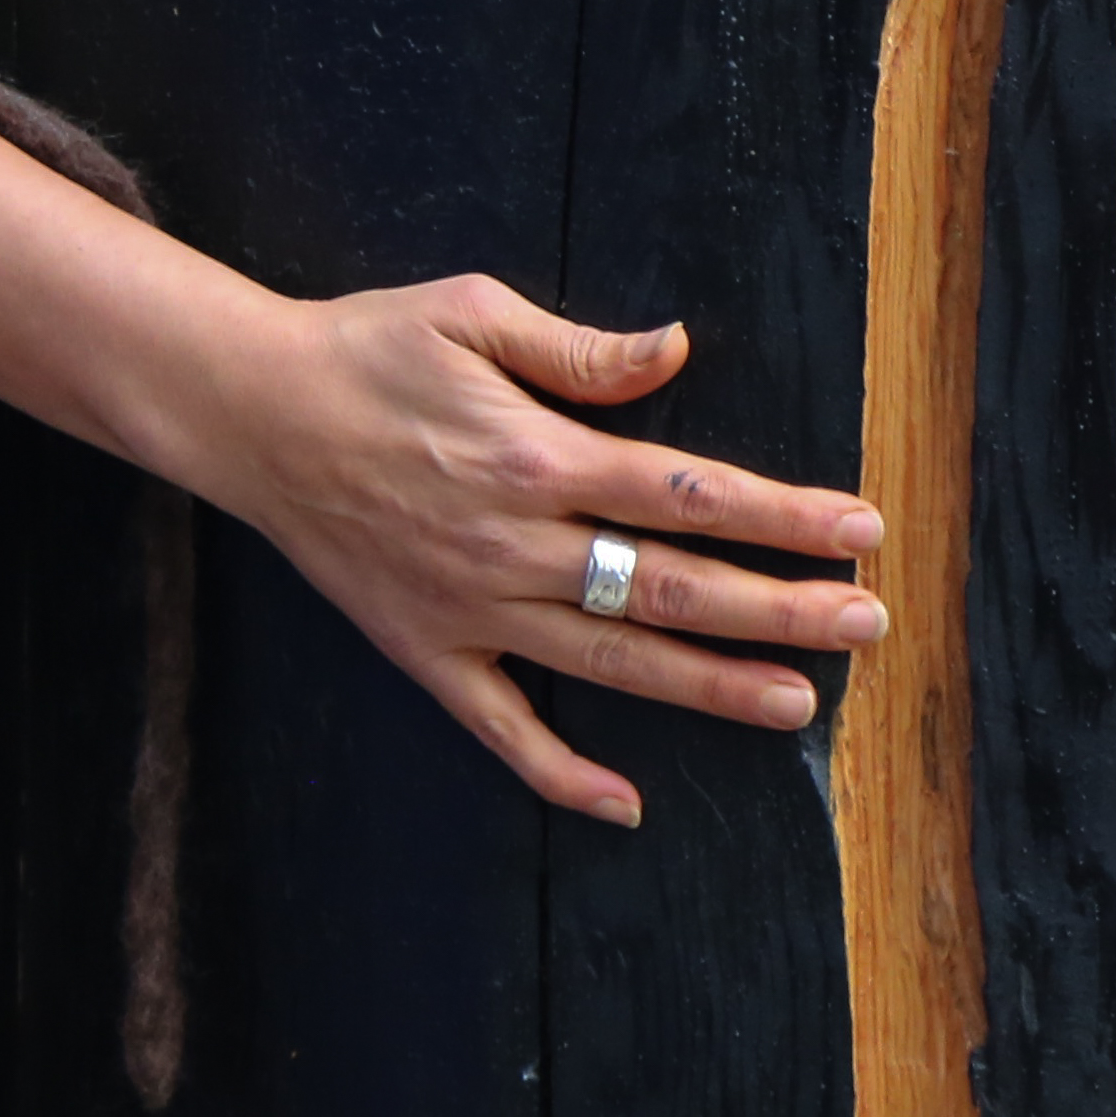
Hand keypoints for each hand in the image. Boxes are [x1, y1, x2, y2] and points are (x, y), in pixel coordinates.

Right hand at [132, 278, 886, 826]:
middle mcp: (515, 545)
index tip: (861, 528)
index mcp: (537, 456)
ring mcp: (472, 608)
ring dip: (711, 686)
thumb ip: (581, 348)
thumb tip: (677, 350)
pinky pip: (500, 727)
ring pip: (613, 660)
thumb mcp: (472, 313)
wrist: (247, 411)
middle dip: (780, 608)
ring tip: (798, 704)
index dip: (785, 514)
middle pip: (673, 587)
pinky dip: (561, 773)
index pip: (690, 492)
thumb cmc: (365, 348)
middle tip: (868, 624)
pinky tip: (626, 803)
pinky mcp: (426, 649)